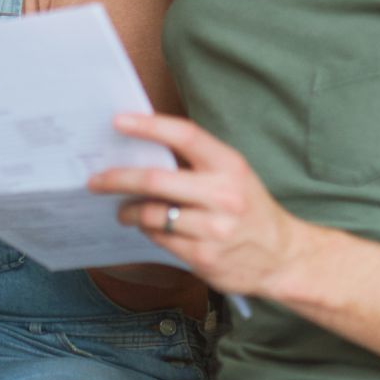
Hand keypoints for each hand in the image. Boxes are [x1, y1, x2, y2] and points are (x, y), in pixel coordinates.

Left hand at [87, 113, 309, 298]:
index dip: (149, 126)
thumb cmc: (249, 208)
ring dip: (129, 211)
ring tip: (123, 209)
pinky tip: (149, 228)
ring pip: (151, 215)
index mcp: (230, 165)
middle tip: (95, 180)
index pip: (185, 136)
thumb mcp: (234, 175)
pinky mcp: (204, 258)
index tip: (118, 121)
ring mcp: (214, 229)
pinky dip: (148, 232)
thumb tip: (141, 149)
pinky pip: (160, 240)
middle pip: (154, 181)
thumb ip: (196, 162)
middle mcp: (224, 196)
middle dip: (117, 179)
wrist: (284, 256)